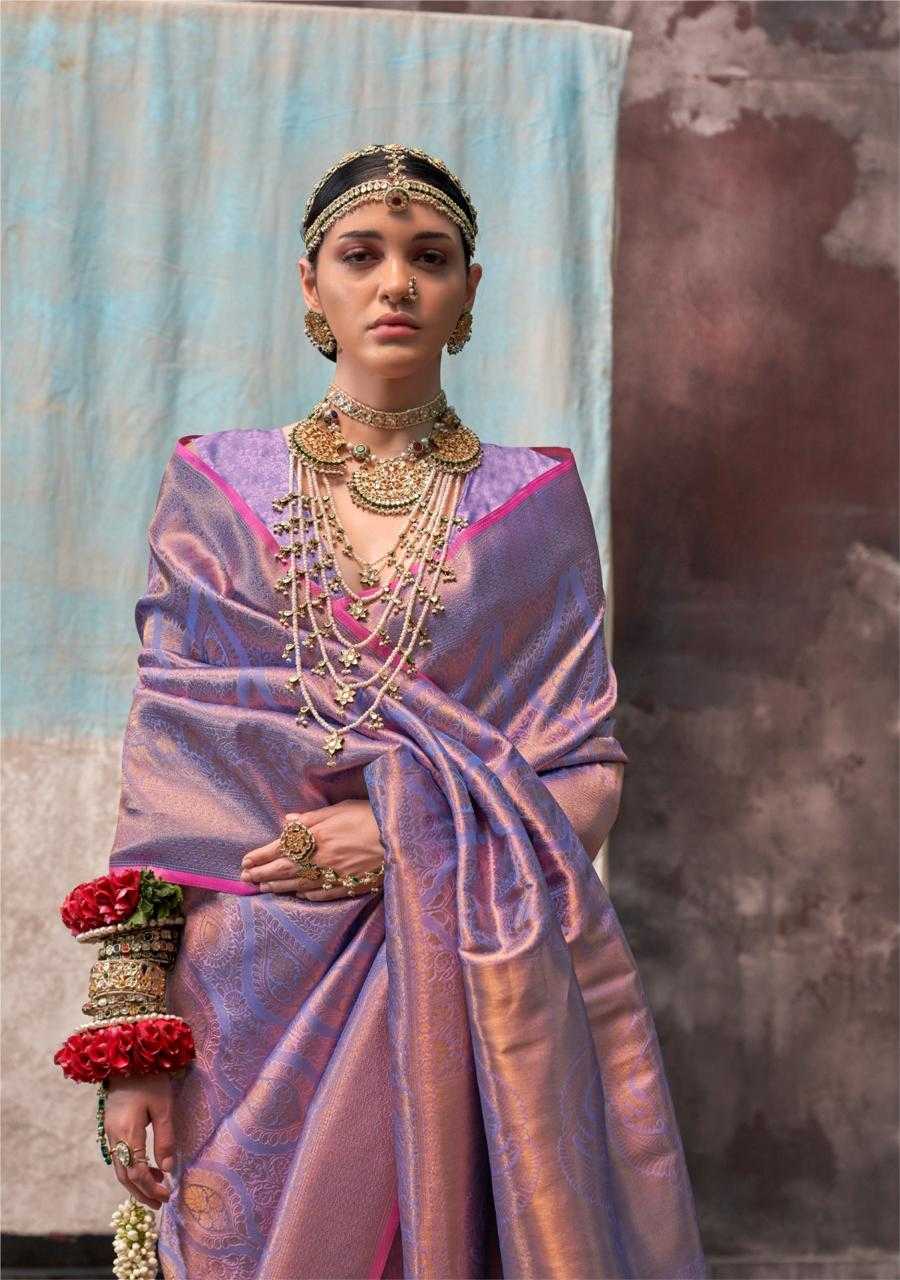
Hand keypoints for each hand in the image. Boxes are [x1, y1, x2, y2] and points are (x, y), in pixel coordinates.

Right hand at [104, 1073, 175, 1209]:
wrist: (127, 1055)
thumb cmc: (150, 1078)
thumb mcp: (164, 1107)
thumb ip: (165, 1139)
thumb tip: (168, 1170)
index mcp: (127, 1132)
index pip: (136, 1172)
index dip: (151, 1188)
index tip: (168, 1195)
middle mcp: (113, 1136)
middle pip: (124, 1176)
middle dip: (141, 1193)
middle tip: (160, 1203)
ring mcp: (109, 1131)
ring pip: (119, 1168)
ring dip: (136, 1182)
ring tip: (156, 1188)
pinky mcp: (110, 1126)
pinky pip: (119, 1156)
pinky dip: (131, 1168)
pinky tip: (147, 1166)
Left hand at [240, 799, 385, 900]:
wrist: (399, 837)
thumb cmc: (369, 816)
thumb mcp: (339, 809)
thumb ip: (311, 818)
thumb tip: (288, 822)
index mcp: (315, 837)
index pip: (279, 848)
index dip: (260, 856)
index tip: (245, 861)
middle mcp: (319, 859)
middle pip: (283, 870)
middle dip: (262, 874)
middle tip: (246, 879)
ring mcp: (332, 876)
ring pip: (298, 885)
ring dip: (278, 886)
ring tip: (264, 887)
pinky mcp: (347, 886)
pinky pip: (321, 894)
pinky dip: (306, 895)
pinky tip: (298, 895)